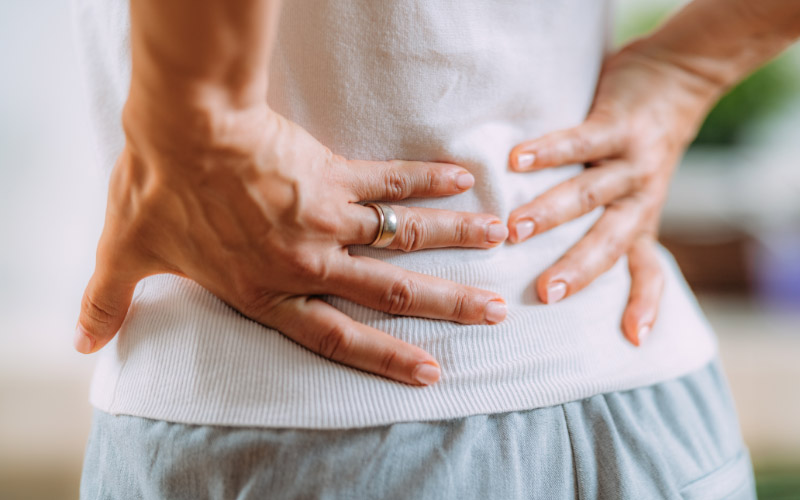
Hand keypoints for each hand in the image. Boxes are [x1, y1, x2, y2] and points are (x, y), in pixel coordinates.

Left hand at [75, 103, 508, 385]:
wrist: (182, 125)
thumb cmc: (157, 188)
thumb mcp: (127, 251)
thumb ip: (109, 301)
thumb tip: (83, 341)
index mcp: (266, 291)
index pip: (337, 336)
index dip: (386, 357)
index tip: (432, 371)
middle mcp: (307, 263)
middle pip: (390, 291)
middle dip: (447, 305)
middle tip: (494, 310)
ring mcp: (326, 218)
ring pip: (403, 236)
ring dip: (456, 240)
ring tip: (501, 241)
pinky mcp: (333, 174)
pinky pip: (390, 181)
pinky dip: (427, 182)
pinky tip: (464, 180)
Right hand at [506, 42, 713, 345]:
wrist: (678, 79)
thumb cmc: (640, 143)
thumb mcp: (636, 188)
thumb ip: (603, 219)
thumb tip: (546, 252)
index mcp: (641, 218)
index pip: (647, 268)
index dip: (645, 303)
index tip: (632, 339)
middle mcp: (639, 197)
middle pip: (610, 241)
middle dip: (577, 269)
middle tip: (543, 294)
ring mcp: (630, 161)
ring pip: (589, 193)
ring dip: (551, 213)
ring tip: (513, 230)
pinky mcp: (618, 125)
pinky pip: (581, 139)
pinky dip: (548, 151)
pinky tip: (517, 158)